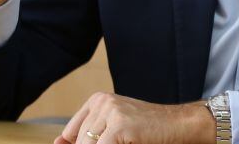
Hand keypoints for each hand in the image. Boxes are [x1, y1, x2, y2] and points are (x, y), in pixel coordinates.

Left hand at [56, 93, 213, 143]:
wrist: (179, 124)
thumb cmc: (150, 130)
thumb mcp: (116, 128)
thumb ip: (91, 134)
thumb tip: (59, 143)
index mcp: (97, 100)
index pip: (70, 133)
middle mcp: (101, 102)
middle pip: (80, 142)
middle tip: (116, 142)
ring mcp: (110, 112)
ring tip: (124, 142)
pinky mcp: (119, 126)